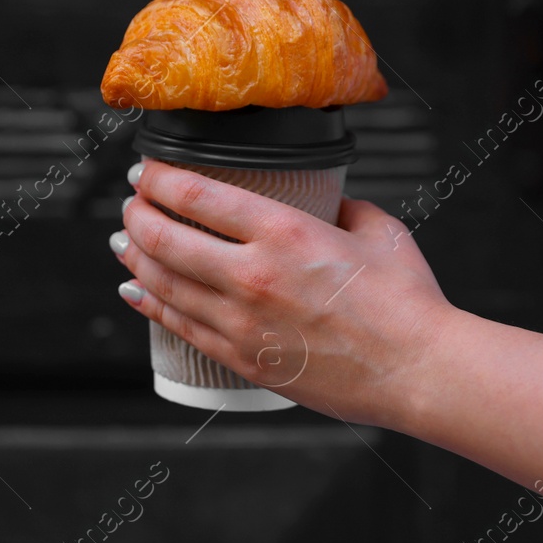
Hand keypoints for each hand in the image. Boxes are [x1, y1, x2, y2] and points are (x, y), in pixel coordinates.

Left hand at [111, 158, 450, 428]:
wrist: (417, 370)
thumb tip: (331, 203)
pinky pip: (181, 327)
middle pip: (166, 238)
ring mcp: (243, 322)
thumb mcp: (380, 231)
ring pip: (164, 284)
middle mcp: (253, 274)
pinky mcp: (244, 360)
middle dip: (138, 215)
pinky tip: (136, 291)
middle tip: (132, 204)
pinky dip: (151, 305)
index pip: (198, 196)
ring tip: (124, 241)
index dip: (159, 180)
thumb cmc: (407, 301)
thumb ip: (346, 209)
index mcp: (285, 232)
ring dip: (135, 258)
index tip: (146, 173)